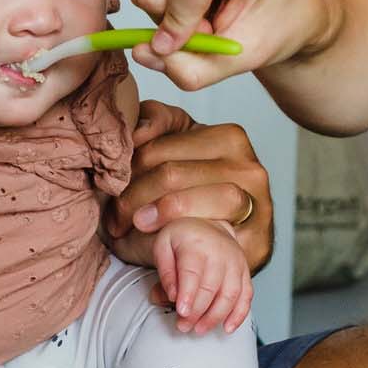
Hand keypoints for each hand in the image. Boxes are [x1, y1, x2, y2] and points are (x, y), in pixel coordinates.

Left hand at [102, 100, 271, 300]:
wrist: (233, 231)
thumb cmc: (198, 182)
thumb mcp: (178, 142)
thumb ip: (156, 121)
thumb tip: (140, 131)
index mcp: (230, 138)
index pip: (159, 150)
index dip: (127, 170)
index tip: (109, 188)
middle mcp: (249, 169)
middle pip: (172, 176)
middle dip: (133, 197)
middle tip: (114, 219)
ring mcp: (258, 206)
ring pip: (192, 204)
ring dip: (152, 219)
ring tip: (133, 228)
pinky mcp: (258, 242)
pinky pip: (212, 241)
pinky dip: (179, 246)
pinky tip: (160, 245)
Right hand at [128, 0, 322, 91]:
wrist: (288, 0)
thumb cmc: (274, 22)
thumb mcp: (243, 57)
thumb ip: (190, 68)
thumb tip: (140, 52)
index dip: (178, 22)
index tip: (192, 41)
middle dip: (173, 19)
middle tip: (210, 22)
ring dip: (167, 8)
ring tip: (204, 7)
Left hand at [152, 217, 253, 333]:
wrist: (205, 226)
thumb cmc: (181, 240)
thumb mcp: (162, 247)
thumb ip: (165, 271)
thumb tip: (172, 295)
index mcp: (197, 243)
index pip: (193, 273)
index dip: (188, 295)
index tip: (182, 312)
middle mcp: (221, 252)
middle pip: (211, 288)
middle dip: (197, 312)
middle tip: (183, 326)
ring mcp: (236, 262)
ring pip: (230, 295)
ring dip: (215, 317)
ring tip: (200, 329)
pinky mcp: (245, 272)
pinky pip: (246, 296)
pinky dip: (239, 314)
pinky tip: (227, 328)